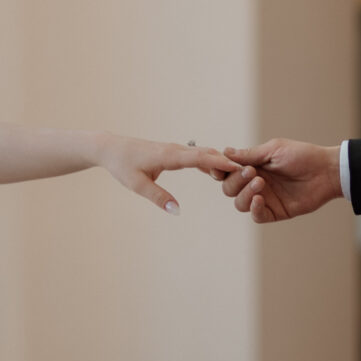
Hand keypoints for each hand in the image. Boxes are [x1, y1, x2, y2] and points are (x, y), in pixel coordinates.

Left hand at [98, 134, 239, 213]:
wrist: (111, 149)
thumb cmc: (122, 166)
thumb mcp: (137, 185)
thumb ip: (158, 198)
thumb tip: (177, 211)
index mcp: (169, 155)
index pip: (200, 157)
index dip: (219, 162)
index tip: (238, 168)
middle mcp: (175, 149)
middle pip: (207, 153)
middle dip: (227, 162)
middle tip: (249, 172)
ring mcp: (175, 150)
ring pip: (203, 153)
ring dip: (221, 161)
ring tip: (240, 172)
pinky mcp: (173, 152)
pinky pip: (196, 155)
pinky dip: (210, 160)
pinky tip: (220, 169)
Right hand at [214, 138, 342, 222]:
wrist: (326, 171)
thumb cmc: (302, 156)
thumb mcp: (274, 150)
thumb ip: (249, 155)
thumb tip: (225, 152)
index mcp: (252, 166)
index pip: (227, 172)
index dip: (220, 171)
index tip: (220, 168)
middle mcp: (255, 183)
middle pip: (229, 189)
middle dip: (235, 181)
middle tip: (251, 172)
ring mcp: (265, 198)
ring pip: (240, 203)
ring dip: (245, 193)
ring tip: (260, 183)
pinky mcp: (275, 212)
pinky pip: (257, 216)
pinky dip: (254, 208)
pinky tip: (260, 199)